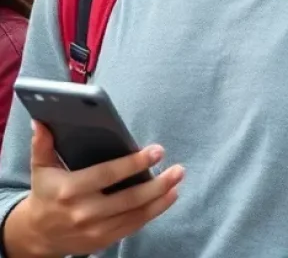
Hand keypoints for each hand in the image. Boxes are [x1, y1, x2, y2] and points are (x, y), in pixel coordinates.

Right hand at [3, 122, 182, 257]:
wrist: (36, 235)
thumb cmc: (45, 194)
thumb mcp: (41, 168)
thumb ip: (43, 144)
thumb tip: (41, 120)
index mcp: (69, 190)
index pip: (107, 174)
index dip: (134, 163)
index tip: (157, 150)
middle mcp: (83, 212)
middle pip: (127, 198)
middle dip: (157, 184)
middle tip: (178, 169)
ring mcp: (93, 230)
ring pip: (134, 215)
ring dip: (160, 199)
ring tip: (177, 182)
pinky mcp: (101, 241)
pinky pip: (132, 227)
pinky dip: (152, 213)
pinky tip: (168, 198)